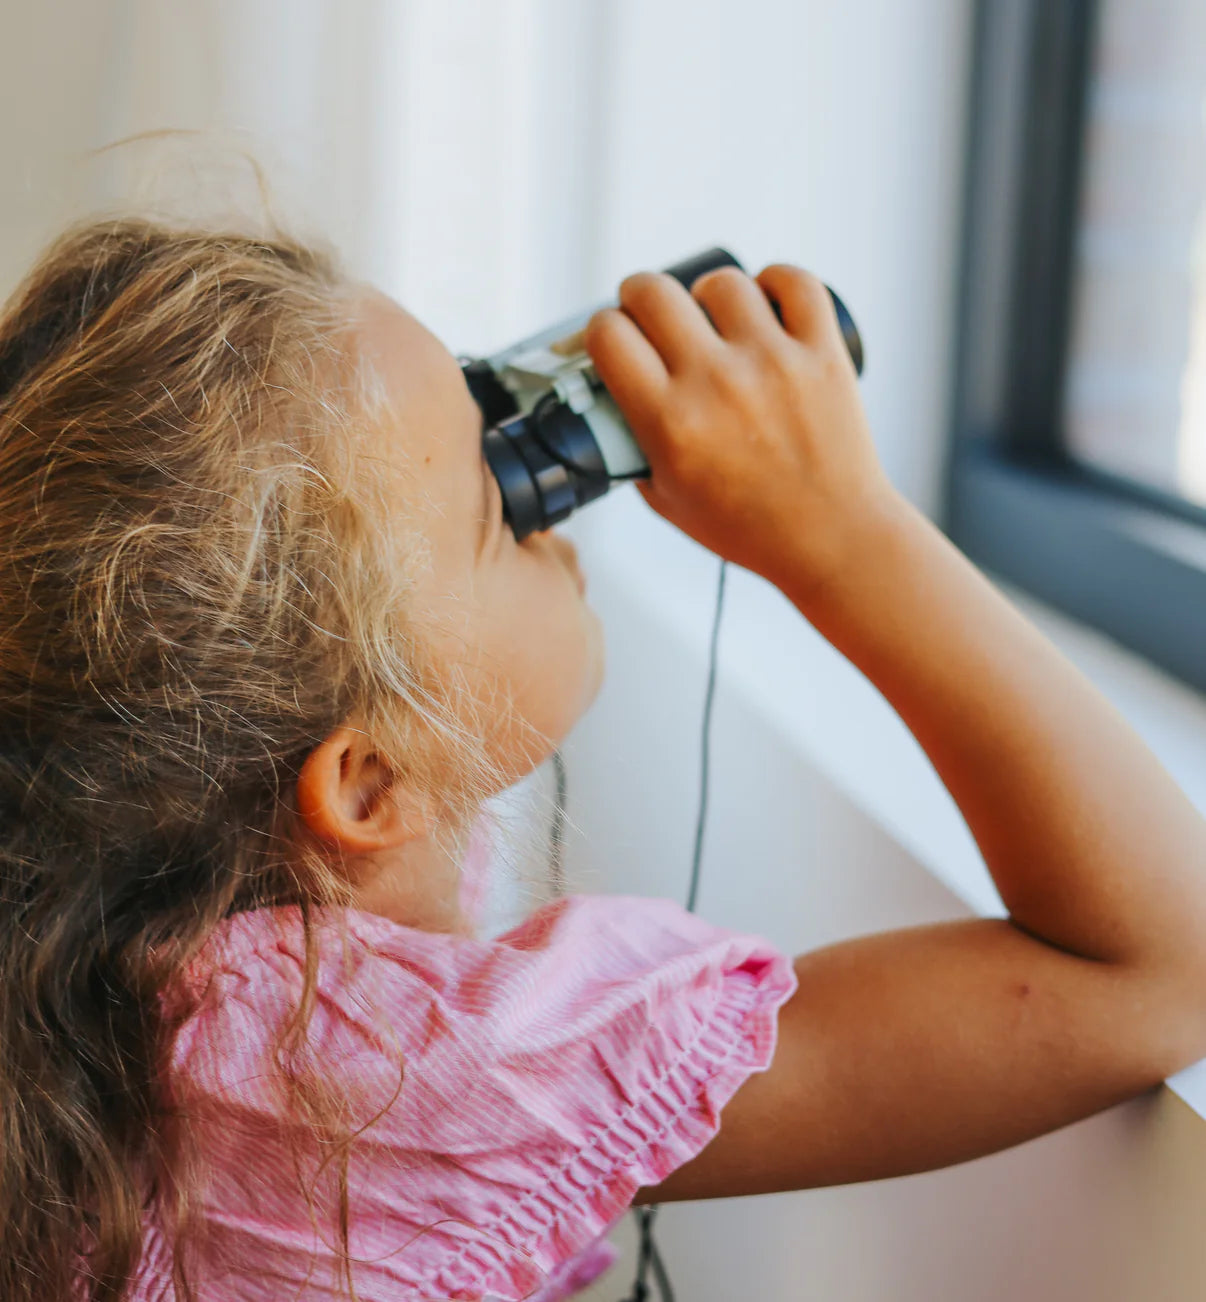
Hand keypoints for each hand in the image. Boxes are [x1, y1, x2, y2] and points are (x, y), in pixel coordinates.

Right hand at [584, 264, 897, 598]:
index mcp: (671, 423)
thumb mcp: (667, 501)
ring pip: (722, 282)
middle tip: (649, 314)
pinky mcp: (822, 355)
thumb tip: (610, 406)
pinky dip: (775, 283)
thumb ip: (633, 450)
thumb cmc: (751, 528)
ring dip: (708, 295)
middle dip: (640, 296)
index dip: (602, 330)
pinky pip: (794, 282)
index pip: (609, 335)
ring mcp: (774, 363)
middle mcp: (718, 384)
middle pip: (653, 292)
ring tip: (715, 319)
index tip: (614, 339)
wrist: (832, 540)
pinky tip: (765, 304)